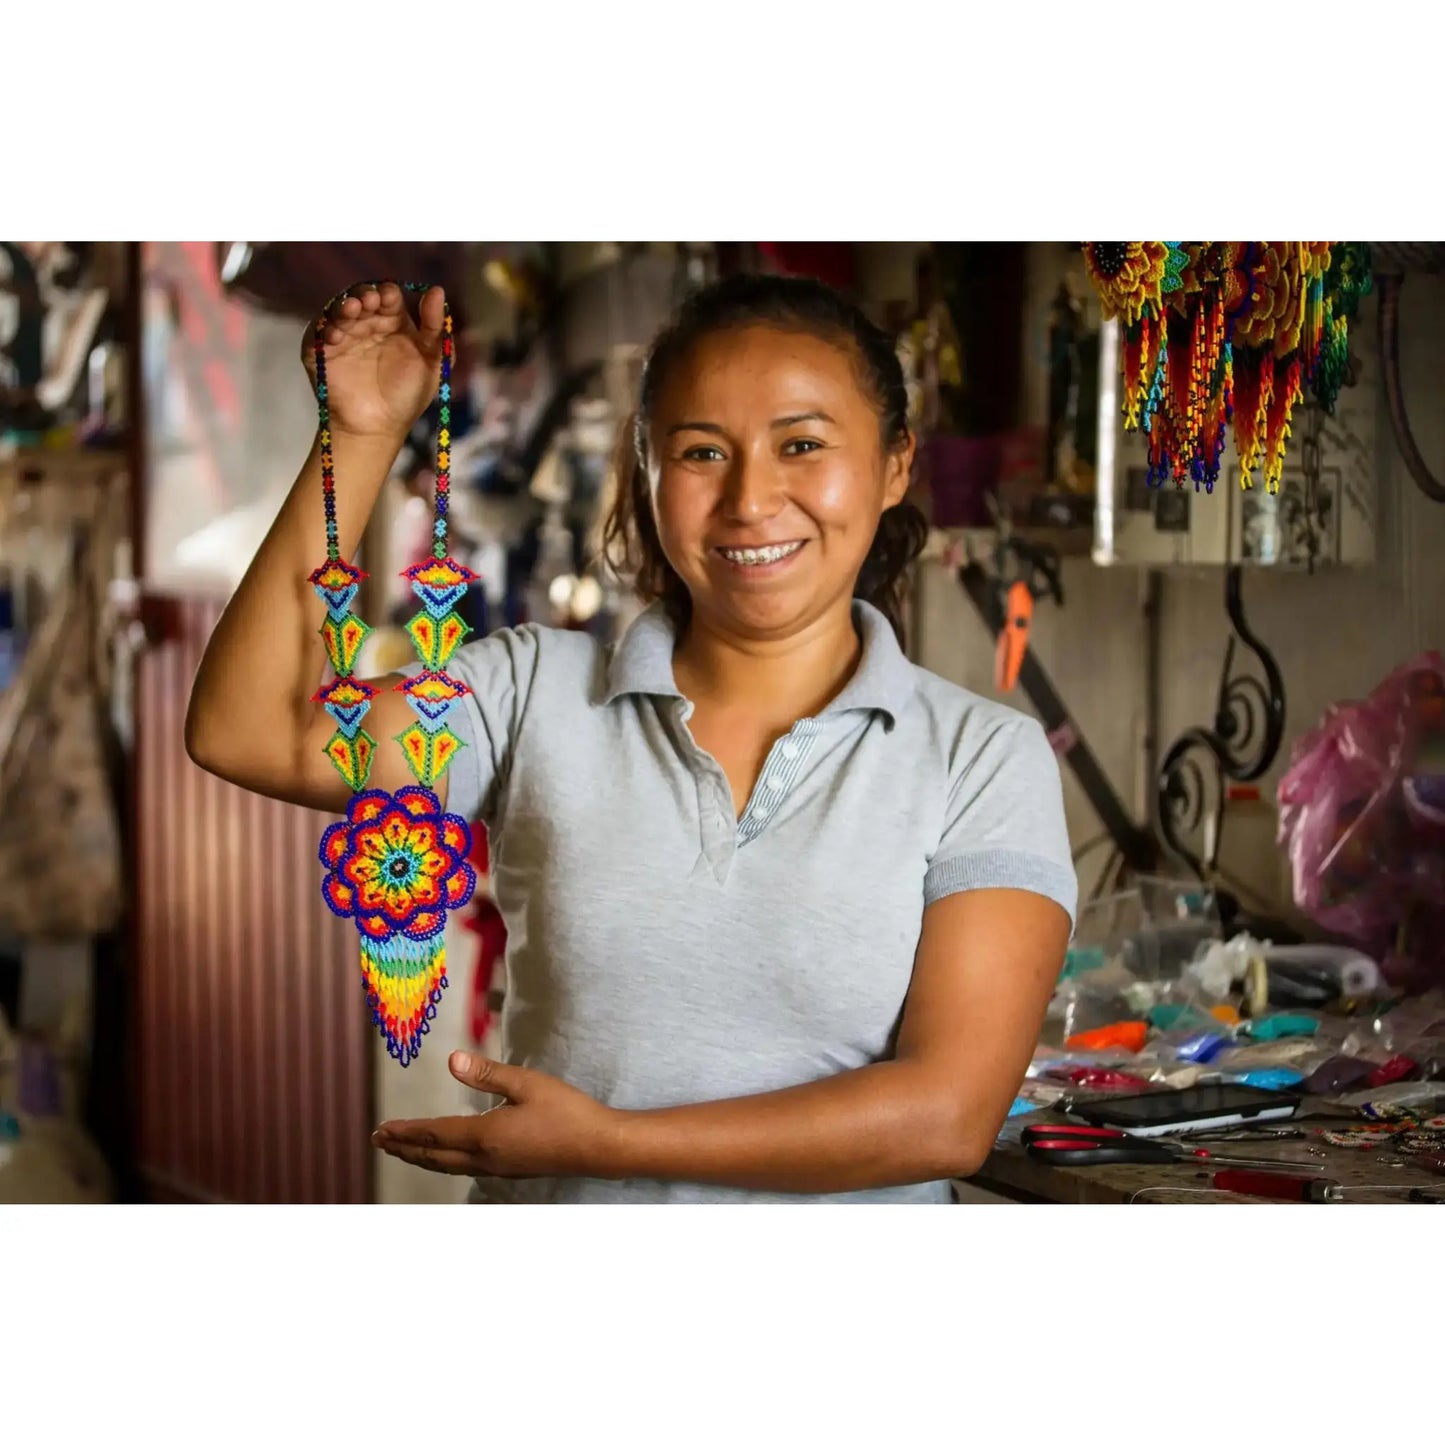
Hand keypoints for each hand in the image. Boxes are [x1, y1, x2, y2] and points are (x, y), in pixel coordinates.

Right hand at [300, 280, 445, 440]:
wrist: (380, 428)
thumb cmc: (408, 396)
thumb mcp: (431, 362)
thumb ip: (435, 328)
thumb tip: (437, 290)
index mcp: (392, 322)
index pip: (388, 297)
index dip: (388, 293)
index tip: (391, 297)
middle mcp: (366, 324)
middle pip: (361, 298)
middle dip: (365, 295)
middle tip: (370, 300)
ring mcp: (342, 336)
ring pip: (339, 311)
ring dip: (344, 306)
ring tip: (352, 309)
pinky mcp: (320, 352)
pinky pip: (318, 334)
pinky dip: (326, 329)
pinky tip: (337, 334)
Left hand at [372, 1052, 621, 1178]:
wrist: (598, 1147)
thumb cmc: (566, 1111)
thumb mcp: (526, 1082)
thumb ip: (487, 1073)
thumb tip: (451, 1061)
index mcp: (485, 1136)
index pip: (433, 1134)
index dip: (406, 1131)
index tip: (381, 1130)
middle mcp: (485, 1158)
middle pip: (433, 1156)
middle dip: (404, 1147)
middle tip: (380, 1141)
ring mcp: (498, 1169)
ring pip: (447, 1166)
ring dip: (421, 1157)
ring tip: (404, 1149)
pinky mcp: (510, 1170)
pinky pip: (463, 1169)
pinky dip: (443, 1162)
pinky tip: (447, 1157)